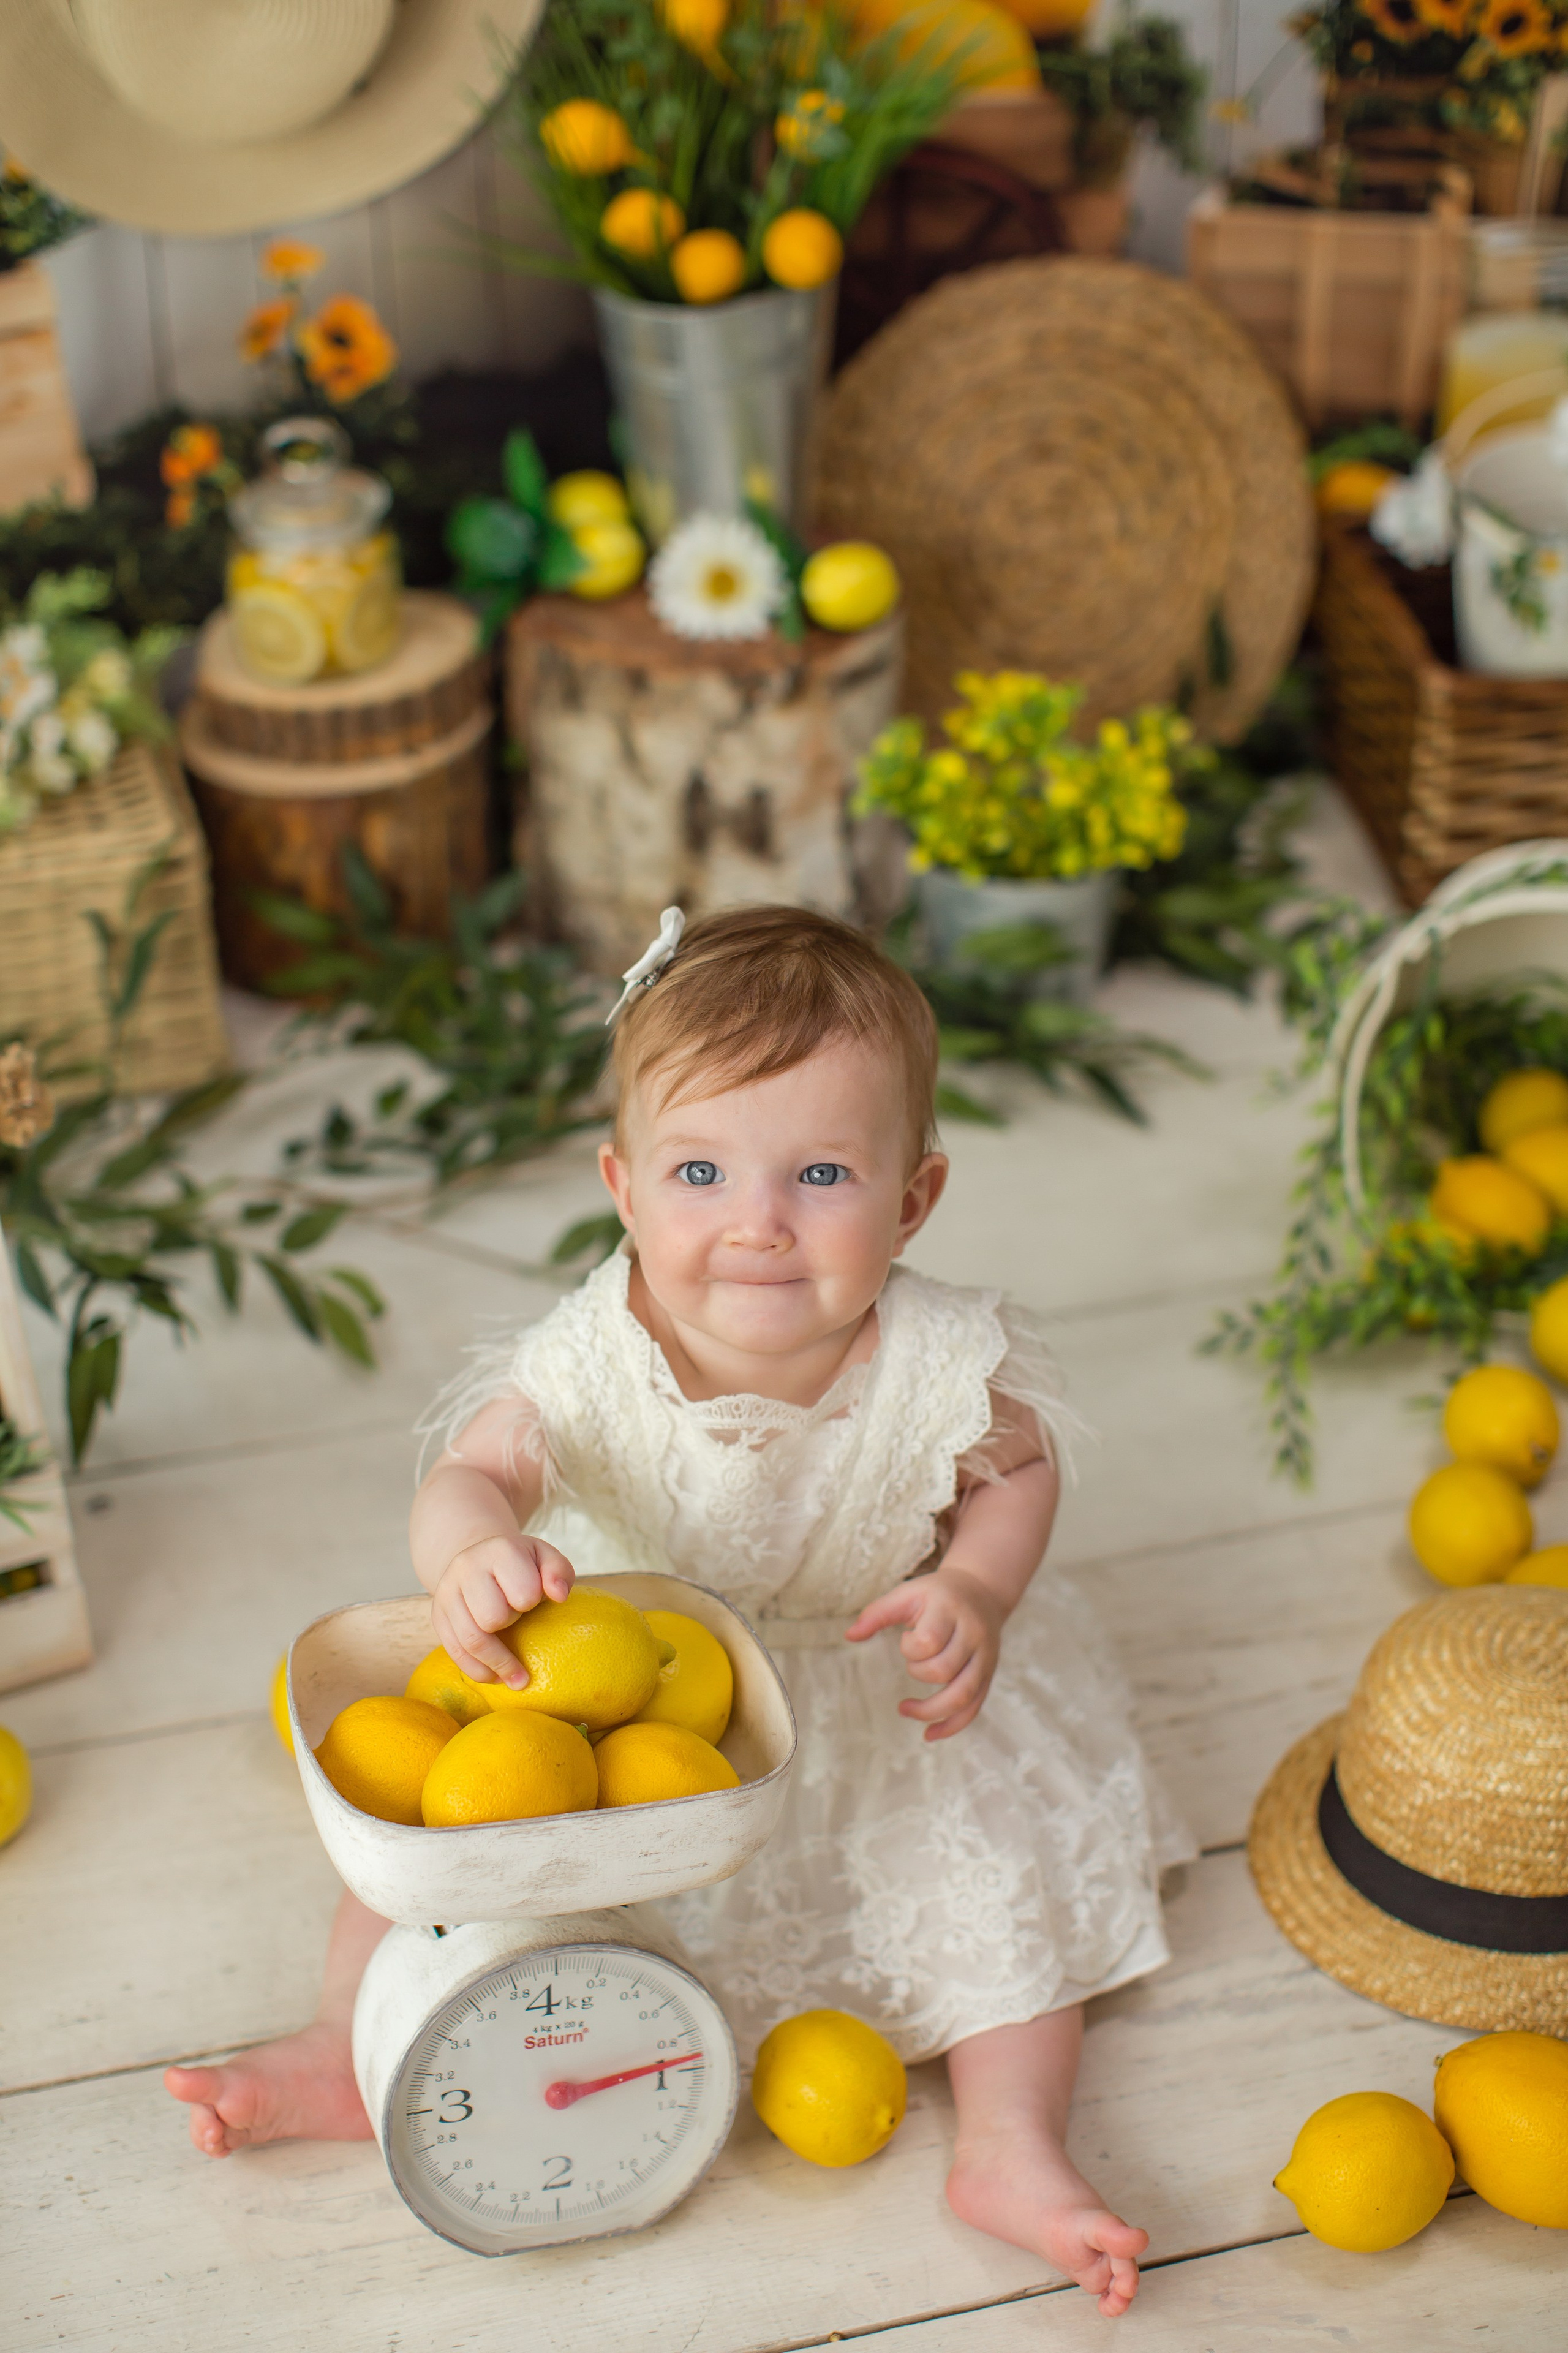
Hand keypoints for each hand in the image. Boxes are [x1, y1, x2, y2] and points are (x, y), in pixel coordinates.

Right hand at [432, 1536, 573, 1687]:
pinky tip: (497, 1677)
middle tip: (517, 1618)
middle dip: (510, 1625)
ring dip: (498, 1663)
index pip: (523, 1593)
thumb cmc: (520, 1564)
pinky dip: (479, 1671)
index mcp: (500, 1550)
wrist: (479, 1558)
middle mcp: (467, 1567)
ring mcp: (447, 1592)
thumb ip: (559, 1572)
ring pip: (471, 1641)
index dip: (532, 1602)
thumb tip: (559, 1596)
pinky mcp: (438, 1616)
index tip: (533, 1599)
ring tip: (518, 1678)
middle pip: (492, 1619)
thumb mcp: (545, 1558)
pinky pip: (455, 1654)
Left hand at [845, 1566, 1002, 1740]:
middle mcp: (973, 1634)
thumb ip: (877, 1613)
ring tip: (905, 1710)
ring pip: (963, 1696)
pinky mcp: (989, 1674)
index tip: (907, 1638)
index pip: (929, 1641)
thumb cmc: (936, 1595)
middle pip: (944, 1670)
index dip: (910, 1648)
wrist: (981, 1591)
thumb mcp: (907, 1593)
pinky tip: (929, 1734)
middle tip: (913, 1660)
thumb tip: (849, 1636)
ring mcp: (985, 1657)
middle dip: (918, 1671)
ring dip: (931, 1710)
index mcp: (951, 1610)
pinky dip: (952, 1726)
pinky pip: (973, 1708)